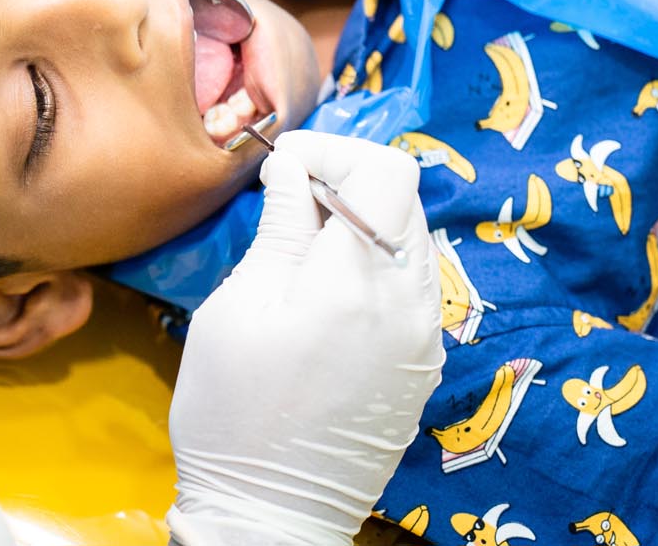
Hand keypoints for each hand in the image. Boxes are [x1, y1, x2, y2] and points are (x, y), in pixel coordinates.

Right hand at [166, 133, 442, 545]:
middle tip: (286, 193)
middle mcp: (409, 304)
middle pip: (403, 194)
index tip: (282, 162)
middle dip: (346, 175)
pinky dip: (374, 259)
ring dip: (361, 216)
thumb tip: (295, 169)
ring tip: (302, 236)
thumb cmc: (233, 413)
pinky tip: (326, 283)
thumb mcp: (238, 308)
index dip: (330, 149)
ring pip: (410, 234)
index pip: (381, 170)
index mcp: (358, 284)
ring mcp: (424, 335)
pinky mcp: (422, 360)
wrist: (270, 514)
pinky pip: (410, 280)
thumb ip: (279, 229)